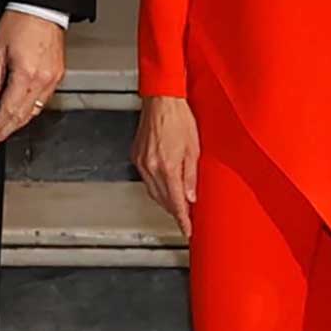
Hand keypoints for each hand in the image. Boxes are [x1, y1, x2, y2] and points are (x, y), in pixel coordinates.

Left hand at [0, 10, 64, 148]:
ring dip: (19, 123)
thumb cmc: (20, 22)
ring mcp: (52, 79)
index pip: (8, 110)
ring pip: (35, 112)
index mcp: (25, 74)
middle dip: (6, 131)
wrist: (43, 8)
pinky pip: (44, 101)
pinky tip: (22, 113)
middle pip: (22, 116)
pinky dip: (31, 111)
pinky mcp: (58, 75)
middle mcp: (42, 80)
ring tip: (5, 131)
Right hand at [132, 94, 200, 239]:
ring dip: (165, 201)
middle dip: (175, 212)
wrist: (161, 100)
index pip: (176, 202)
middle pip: (163, 200)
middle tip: (186, 220)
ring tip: (177, 206)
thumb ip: (192, 176)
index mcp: (167, 167)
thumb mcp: (194, 148)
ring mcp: (141, 162)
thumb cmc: (180, 118)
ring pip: (153, 192)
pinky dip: (156, 187)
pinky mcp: (136, 156)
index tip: (187, 230)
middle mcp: (151, 167)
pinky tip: (164, 187)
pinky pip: (146, 180)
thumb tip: (191, 197)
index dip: (183, 220)